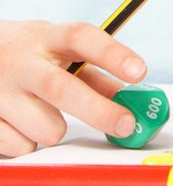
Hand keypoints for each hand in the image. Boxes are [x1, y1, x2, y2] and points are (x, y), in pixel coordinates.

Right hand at [0, 20, 145, 156]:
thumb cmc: (26, 54)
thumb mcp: (57, 50)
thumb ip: (92, 71)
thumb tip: (128, 95)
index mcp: (45, 38)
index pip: (81, 38)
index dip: (112, 54)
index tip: (140, 72)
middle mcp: (20, 62)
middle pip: (61, 88)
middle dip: (99, 111)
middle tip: (126, 124)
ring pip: (44, 127)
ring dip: (58, 129)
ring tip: (48, 114)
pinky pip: (21, 147)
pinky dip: (31, 142)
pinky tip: (22, 124)